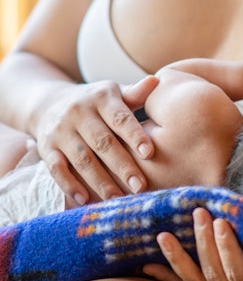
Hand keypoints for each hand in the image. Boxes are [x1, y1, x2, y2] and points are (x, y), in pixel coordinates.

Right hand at [35, 75, 157, 204]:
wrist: (49, 102)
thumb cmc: (96, 101)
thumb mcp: (113, 92)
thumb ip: (135, 93)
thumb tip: (157, 80)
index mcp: (101, 97)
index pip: (120, 118)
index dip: (135, 135)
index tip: (150, 153)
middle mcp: (79, 112)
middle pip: (102, 142)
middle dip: (122, 166)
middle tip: (140, 186)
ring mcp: (61, 131)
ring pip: (82, 160)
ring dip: (100, 182)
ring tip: (118, 199)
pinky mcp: (46, 148)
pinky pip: (56, 169)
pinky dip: (70, 185)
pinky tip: (85, 200)